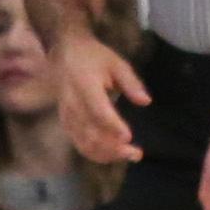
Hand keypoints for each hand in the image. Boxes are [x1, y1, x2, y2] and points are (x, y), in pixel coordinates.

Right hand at [53, 27, 149, 165]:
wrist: (64, 53)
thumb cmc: (94, 57)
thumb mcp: (116, 63)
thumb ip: (131, 82)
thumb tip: (145, 101)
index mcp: (84, 85)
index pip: (98, 111)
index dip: (113, 126)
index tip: (129, 138)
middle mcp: (72, 103)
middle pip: (90, 132)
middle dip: (113, 148)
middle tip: (136, 154)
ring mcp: (67, 114)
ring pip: (83, 141)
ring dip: (106, 154)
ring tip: (129, 156)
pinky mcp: (66, 121)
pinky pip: (77, 142)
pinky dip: (94, 153)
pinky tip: (112, 156)